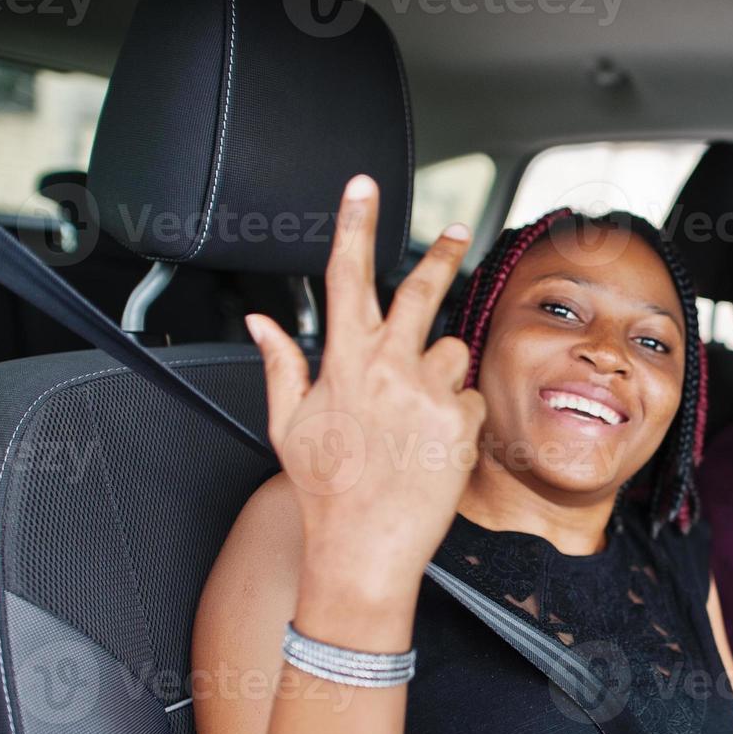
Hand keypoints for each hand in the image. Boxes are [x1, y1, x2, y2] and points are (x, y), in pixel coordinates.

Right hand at [248, 175, 483, 606]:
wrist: (365, 547)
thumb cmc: (326, 490)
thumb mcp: (289, 424)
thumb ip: (282, 363)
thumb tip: (263, 321)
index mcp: (343, 361)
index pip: (347, 275)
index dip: (356, 224)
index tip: (365, 186)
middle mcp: (389, 367)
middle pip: (424, 288)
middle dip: (441, 252)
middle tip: (456, 231)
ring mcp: (429, 392)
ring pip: (453, 350)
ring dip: (441, 369)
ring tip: (417, 414)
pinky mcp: (462, 420)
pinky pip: (470, 397)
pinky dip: (457, 413)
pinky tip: (433, 443)